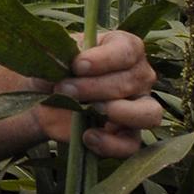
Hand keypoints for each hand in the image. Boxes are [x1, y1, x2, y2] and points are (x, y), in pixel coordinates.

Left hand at [32, 30, 159, 157]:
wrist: (45, 100)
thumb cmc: (56, 70)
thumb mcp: (55, 55)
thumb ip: (62, 52)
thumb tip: (67, 60)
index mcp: (125, 48)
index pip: (128, 50)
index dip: (105, 59)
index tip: (77, 66)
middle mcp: (140, 76)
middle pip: (131, 81)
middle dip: (94, 87)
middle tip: (64, 89)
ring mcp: (140, 107)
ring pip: (149, 113)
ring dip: (119, 112)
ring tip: (90, 110)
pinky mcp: (129, 136)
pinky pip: (132, 145)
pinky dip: (111, 144)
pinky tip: (88, 136)